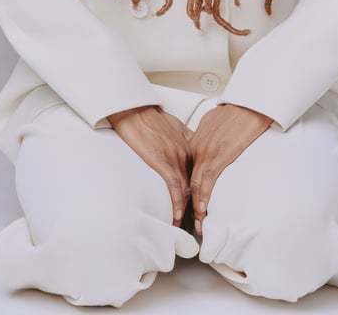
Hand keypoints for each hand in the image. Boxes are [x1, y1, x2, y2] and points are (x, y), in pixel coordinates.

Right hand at [107, 105, 191, 224]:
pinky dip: (176, 203)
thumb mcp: (173, 126)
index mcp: (189, 145)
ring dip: (189, 210)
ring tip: (190, 227)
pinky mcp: (162, 162)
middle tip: (199, 222)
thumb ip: (182, 138)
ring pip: (188, 188)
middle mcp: (186, 152)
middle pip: (196, 184)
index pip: (200, 173)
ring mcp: (175, 157)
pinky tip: (176, 216)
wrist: (135, 110)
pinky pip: (173, 186)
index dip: (203, 191)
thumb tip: (185, 147)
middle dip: (199, 205)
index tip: (202, 205)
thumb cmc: (150, 117)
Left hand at [186, 103, 273, 234]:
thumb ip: (206, 137)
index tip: (185, 202)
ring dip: (195, 205)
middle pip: (189, 179)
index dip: (186, 188)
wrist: (247, 104)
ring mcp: (208, 152)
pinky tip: (203, 209)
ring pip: (196, 183)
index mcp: (196, 141)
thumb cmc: (234, 111)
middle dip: (188, 202)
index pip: (187, 169)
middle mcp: (198, 147)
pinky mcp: (220, 155)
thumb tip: (207, 146)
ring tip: (197, 222)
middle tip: (188, 219)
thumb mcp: (212, 123)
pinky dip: (204, 195)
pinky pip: (208, 179)